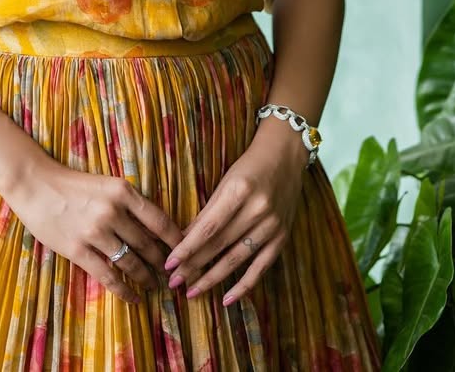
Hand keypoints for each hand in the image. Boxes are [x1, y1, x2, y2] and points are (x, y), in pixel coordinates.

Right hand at [6, 156, 183, 303]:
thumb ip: (129, 202)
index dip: (176, 239)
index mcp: (123, 191)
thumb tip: (154, 225)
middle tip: (174, 274)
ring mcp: (95, 232)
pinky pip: (107, 275)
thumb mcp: (107, 184)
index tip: (187, 250)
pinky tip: (133, 298)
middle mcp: (112, 211)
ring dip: (146, 277)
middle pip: (147, 243)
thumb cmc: (73, 184)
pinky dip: (123, 290)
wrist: (36, 185)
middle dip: (163, 262)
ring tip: (155, 286)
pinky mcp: (78, 250)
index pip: (158, 219)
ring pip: (130, 261)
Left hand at [163, 119, 307, 305]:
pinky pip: (261, 267)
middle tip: (173, 281)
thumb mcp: (226, 182)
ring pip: (236, 260)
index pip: (208, 228)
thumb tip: (183, 240)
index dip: (187, 248)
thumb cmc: (249, 166)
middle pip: (219, 245)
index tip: (169, 264)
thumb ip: (208, 212)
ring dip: (212, 279)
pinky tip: (226, 299)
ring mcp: (272, 225)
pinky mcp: (282, 237)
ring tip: (191, 291)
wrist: (286, 155)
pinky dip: (243, 286)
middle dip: (194, 266)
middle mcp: (257, 209)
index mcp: (239, 191)